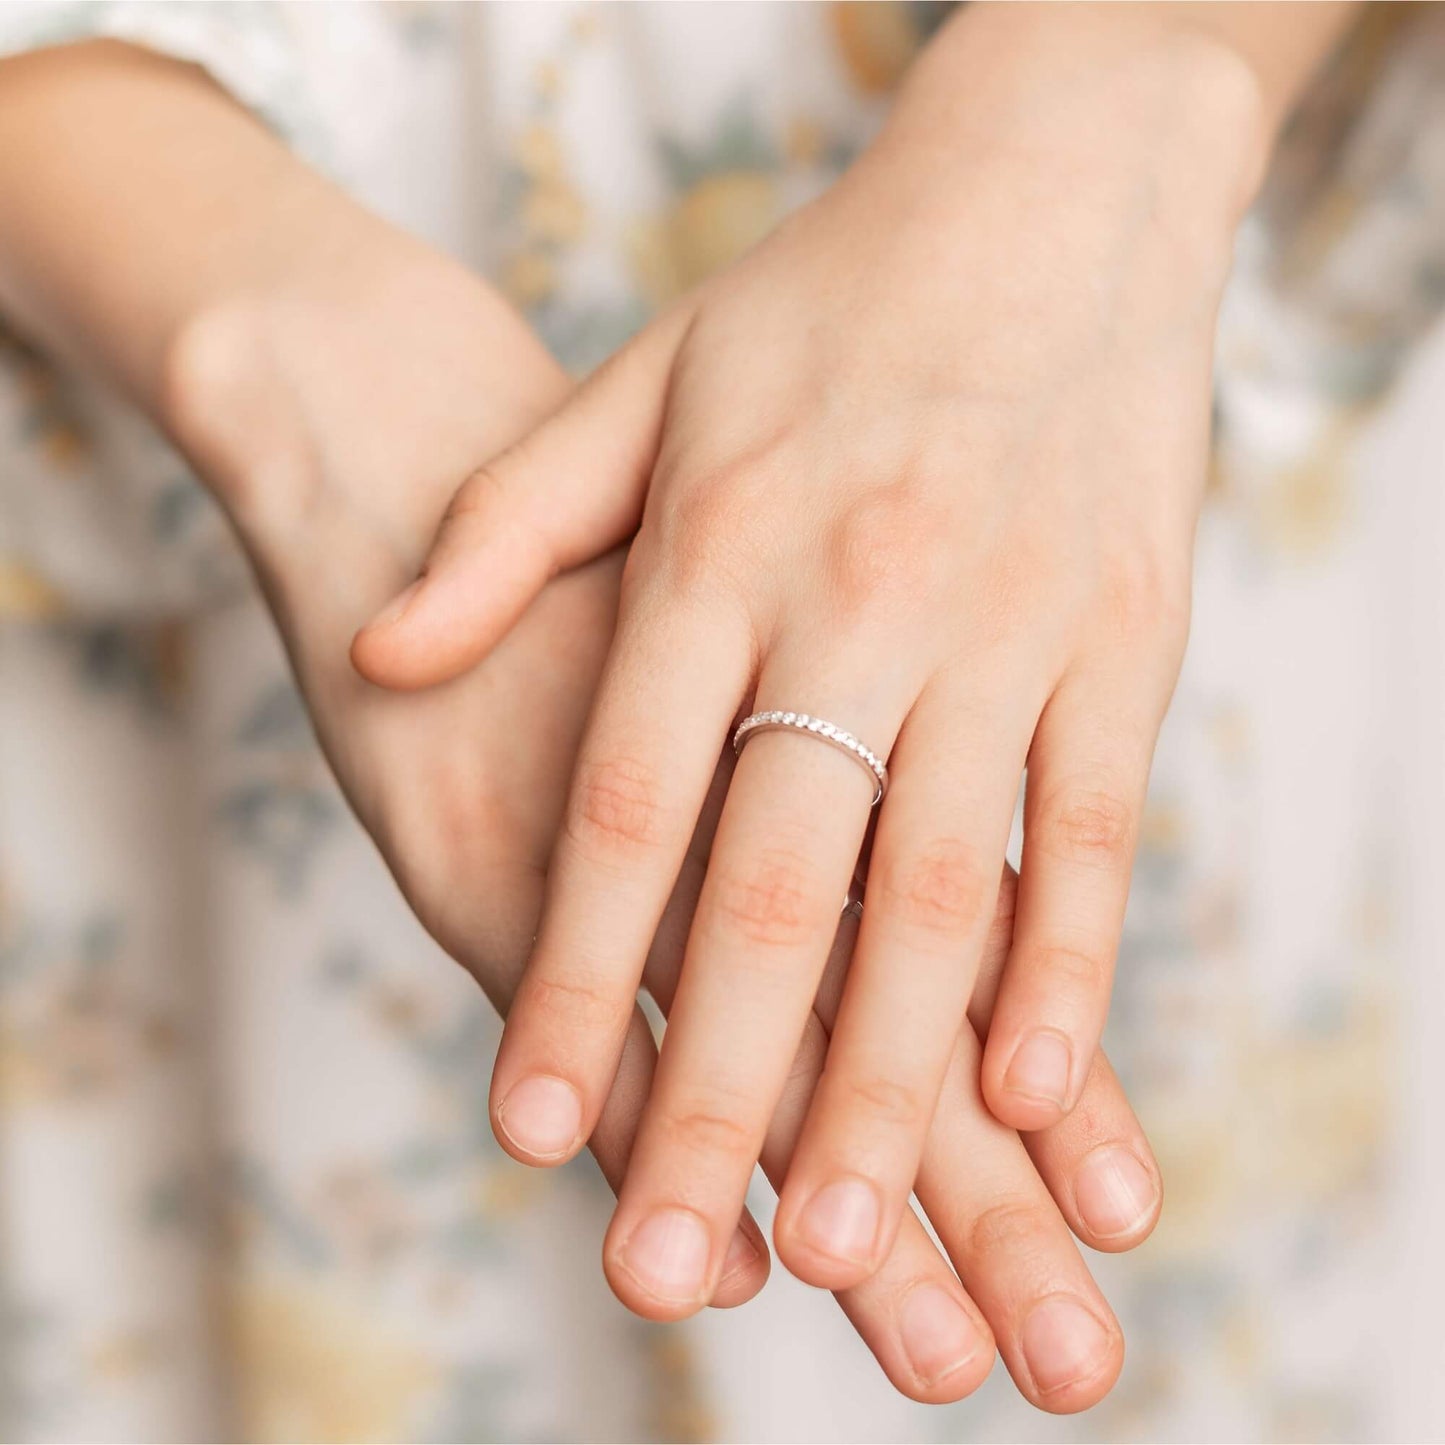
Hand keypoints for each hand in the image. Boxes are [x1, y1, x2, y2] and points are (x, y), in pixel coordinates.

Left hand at [168, 248, 1159, 1410]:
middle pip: (778, 886)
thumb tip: (382, 654)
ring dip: (894, 1080)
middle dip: (727, 1090)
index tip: (534, 1128)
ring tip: (851, 1240)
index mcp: (722, 549)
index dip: (578, 975)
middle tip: (677, 1260)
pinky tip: (1028, 1092)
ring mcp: (1003, 623)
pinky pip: (1089, 826)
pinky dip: (1062, 965)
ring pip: (940, 891)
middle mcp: (859, 599)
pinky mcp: (1122, 636)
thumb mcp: (637, 387)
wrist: (1044, 198)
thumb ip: (505, 528)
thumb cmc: (826, 309)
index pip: (630, 806)